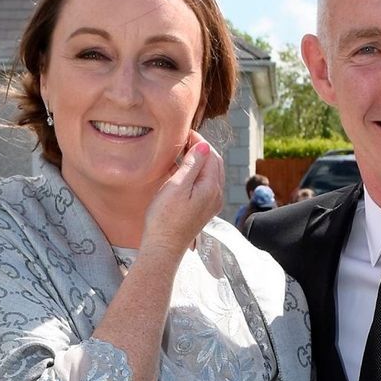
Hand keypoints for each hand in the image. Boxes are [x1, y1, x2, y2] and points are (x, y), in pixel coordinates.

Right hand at [143, 130, 223, 253]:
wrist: (163, 247)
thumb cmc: (165, 218)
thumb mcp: (177, 186)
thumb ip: (192, 165)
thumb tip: (204, 145)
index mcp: (211, 187)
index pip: (210, 154)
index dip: (198, 141)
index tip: (184, 133)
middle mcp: (216, 195)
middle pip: (214, 163)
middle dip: (201, 149)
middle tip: (182, 140)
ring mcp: (211, 203)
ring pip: (210, 173)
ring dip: (198, 160)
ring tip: (180, 152)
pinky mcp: (204, 209)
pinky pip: (205, 184)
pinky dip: (196, 173)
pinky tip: (181, 172)